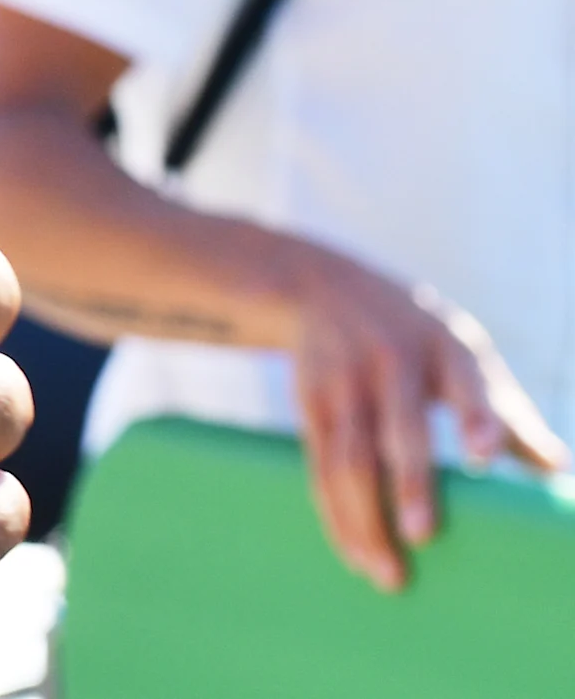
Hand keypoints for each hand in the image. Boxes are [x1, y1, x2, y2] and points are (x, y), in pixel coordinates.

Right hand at [283, 244, 570, 591]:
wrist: (321, 285)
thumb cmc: (417, 335)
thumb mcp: (463, 352)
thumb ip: (506, 410)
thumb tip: (559, 471)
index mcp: (442, 346)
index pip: (462, 382)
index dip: (473, 417)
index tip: (482, 456)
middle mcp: (390, 360)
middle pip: (399, 428)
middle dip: (410, 484)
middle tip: (426, 537)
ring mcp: (343, 381)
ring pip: (350, 458)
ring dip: (365, 519)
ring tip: (388, 574)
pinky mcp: (309, 402)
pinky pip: (320, 468)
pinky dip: (335, 515)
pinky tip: (352, 553)